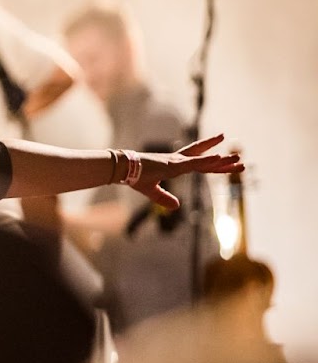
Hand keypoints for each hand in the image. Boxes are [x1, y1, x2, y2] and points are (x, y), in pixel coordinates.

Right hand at [128, 134, 242, 210]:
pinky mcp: (174, 165)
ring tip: (238, 158)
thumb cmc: (133, 176)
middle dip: (222, 159)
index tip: (222, 155)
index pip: (196, 162)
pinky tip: (219, 158)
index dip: (209, 159)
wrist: (122, 169)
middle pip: (205, 159)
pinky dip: (208, 160)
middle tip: (238, 157)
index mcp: (173, 165)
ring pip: (205, 161)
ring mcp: (177, 162)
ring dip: (222, 160)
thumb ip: (163, 198)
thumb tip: (177, 207)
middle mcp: (178, 161)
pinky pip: (195, 163)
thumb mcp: (151, 190)